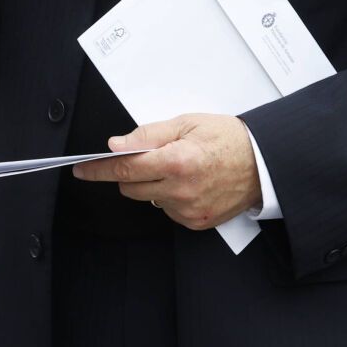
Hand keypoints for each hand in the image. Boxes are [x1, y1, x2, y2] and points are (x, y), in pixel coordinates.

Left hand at [70, 115, 261, 229]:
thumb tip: (117, 145)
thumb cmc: (229, 139)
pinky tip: (190, 183)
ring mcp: (188, 210)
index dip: (99, 169)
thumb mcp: (188, 123)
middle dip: (130, 172)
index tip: (82, 169)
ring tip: (179, 168)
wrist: (264, 163)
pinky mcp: (197, 223)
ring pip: (148, 200)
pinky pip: (167, 211)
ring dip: (152, 185)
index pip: (125, 168)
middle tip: (148, 157)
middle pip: (130, 187)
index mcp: (177, 161)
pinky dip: (170, 197)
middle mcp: (181, 190)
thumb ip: (149, 135)